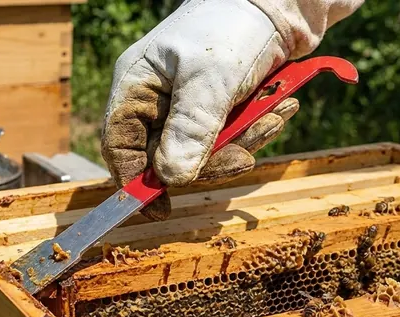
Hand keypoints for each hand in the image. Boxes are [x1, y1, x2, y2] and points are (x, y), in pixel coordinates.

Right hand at [101, 0, 299, 220]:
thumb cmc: (232, 24)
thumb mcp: (211, 78)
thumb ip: (190, 128)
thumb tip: (171, 179)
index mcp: (137, 85)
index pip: (119, 144)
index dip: (135, 181)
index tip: (160, 210)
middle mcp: (155, 97)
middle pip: (165, 154)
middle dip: (208, 160)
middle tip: (245, 158)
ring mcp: (185, 101)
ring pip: (201, 148)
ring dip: (241, 141)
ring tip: (275, 116)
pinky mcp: (216, 103)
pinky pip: (226, 133)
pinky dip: (253, 128)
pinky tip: (279, 108)